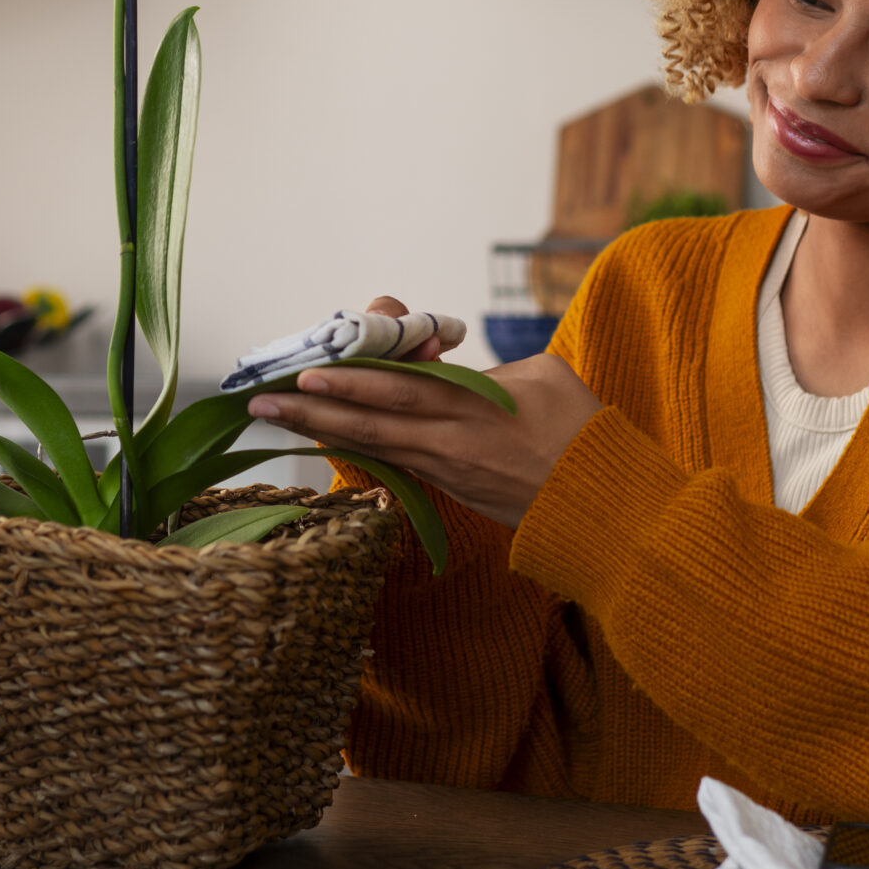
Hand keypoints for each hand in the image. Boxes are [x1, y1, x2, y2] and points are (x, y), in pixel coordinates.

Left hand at [245, 296, 602, 528]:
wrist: (607, 508)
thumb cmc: (584, 430)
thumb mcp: (544, 375)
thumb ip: (485, 367)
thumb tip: (439, 360)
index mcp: (477, 407)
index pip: (403, 388)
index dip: (353, 381)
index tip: (311, 370)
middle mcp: (452, 441)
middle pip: (372, 421)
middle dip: (314, 409)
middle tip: (261, 400)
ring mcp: (449, 469)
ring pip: (375, 444)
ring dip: (323, 429)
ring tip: (276, 416)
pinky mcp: (451, 488)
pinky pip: (394, 461)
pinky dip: (355, 447)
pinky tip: (324, 437)